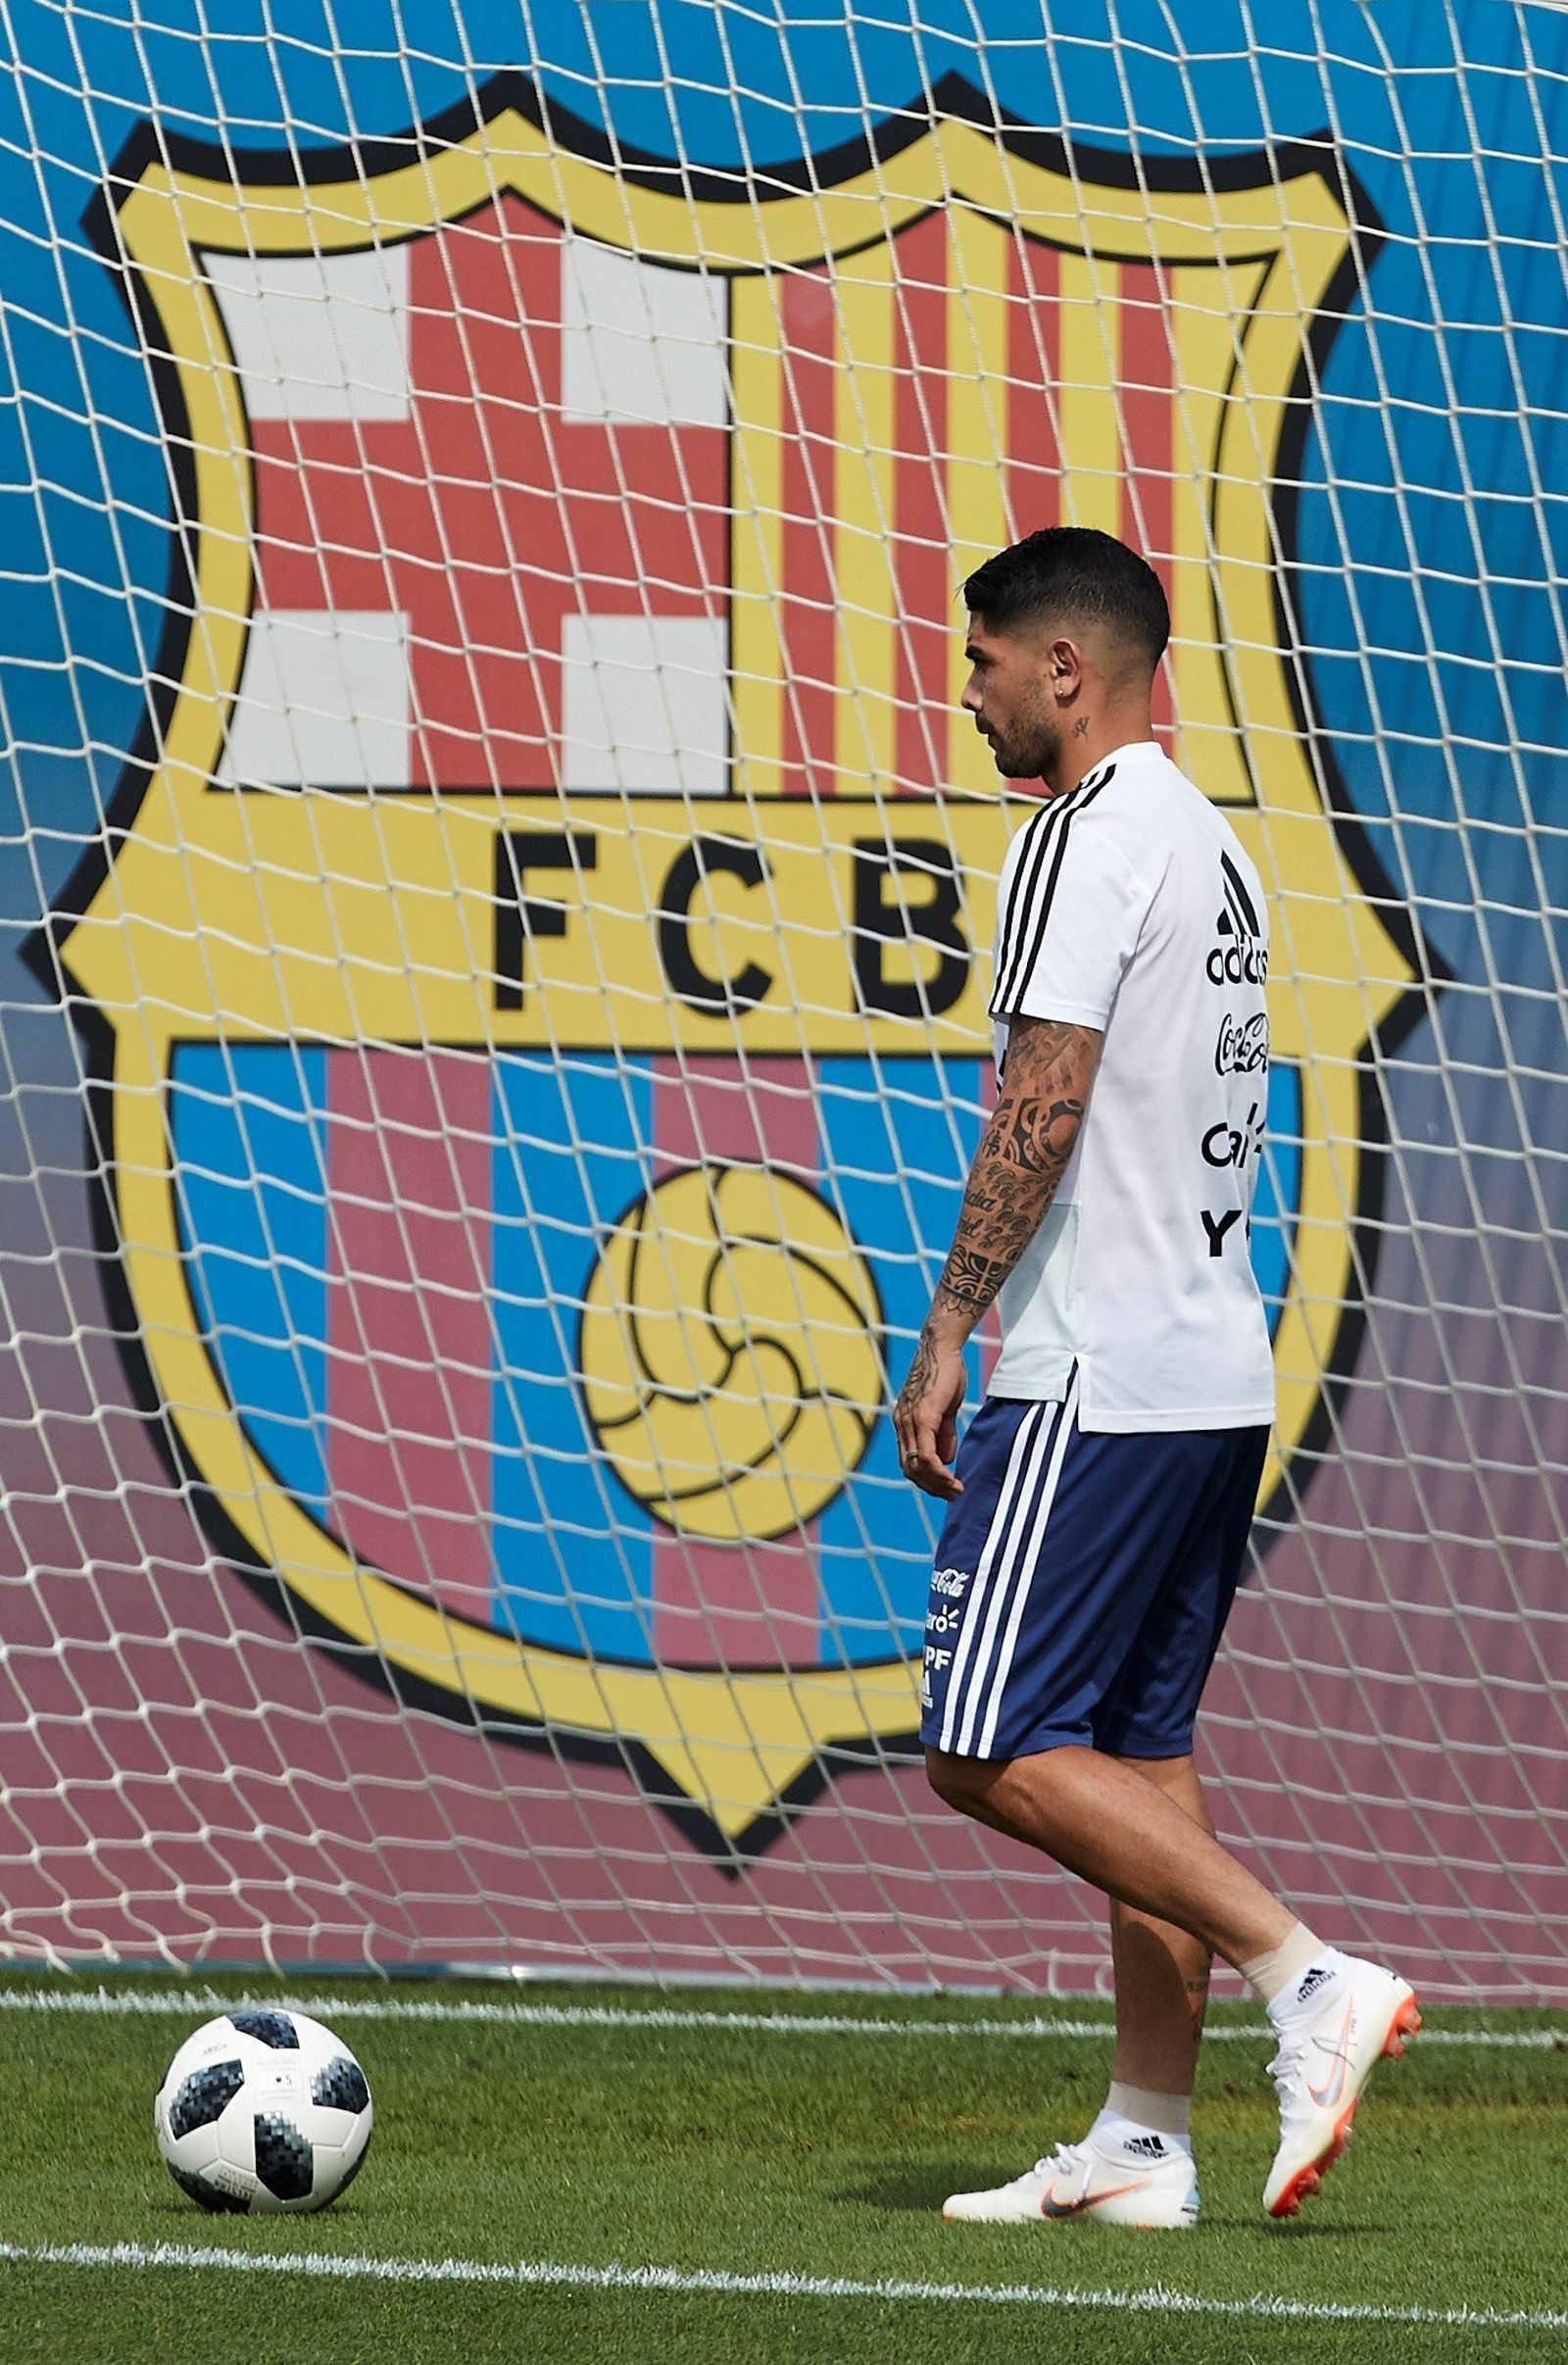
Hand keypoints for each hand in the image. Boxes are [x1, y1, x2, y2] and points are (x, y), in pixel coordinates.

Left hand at [893, 1332, 966, 1499]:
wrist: (942, 1346)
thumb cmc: (946, 1372)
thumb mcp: (945, 1408)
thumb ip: (943, 1433)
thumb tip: (946, 1458)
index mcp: (904, 1422)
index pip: (908, 1462)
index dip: (926, 1480)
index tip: (946, 1487)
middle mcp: (902, 1423)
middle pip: (910, 1469)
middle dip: (932, 1487)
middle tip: (953, 1494)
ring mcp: (910, 1420)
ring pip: (916, 1465)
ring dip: (936, 1483)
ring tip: (956, 1489)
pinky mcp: (922, 1416)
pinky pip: (925, 1453)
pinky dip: (938, 1470)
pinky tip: (951, 1478)